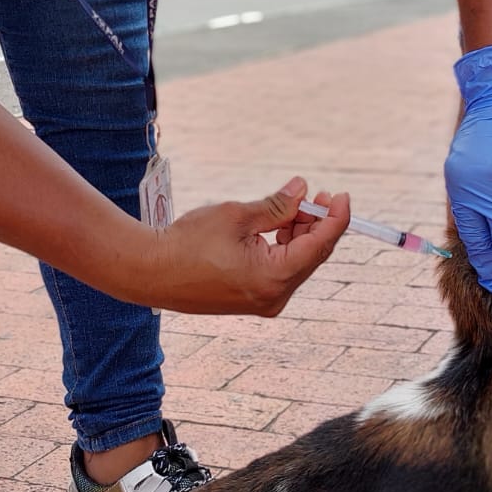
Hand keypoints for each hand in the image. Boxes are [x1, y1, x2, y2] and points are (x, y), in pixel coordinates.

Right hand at [151, 177, 349, 315]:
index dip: (336, 218)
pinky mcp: (251, 300)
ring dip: (300, 234)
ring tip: (292, 206)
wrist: (151, 271)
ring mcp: (263, 302)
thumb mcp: (238, 215)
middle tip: (316, 195)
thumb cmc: (189, 241)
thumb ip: (277, 205)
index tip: (340, 195)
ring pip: (296, 263)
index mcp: (274, 276)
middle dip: (316, 224)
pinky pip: (280, 272)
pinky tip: (278, 226)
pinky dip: (284, 248)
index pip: (320, 245)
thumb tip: (303, 189)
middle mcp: (274, 296)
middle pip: (311, 256)